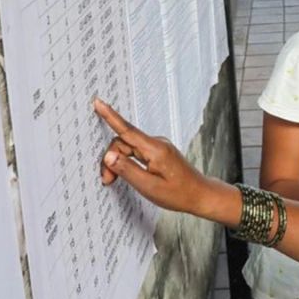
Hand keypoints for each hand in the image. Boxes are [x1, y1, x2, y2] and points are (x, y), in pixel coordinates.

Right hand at [95, 98, 210, 214]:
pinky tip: (129, 173)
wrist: (199, 194)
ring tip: (115, 180)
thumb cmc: (178, 193)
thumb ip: (127, 170)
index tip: (98, 103)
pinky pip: (136, 151)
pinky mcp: (158, 151)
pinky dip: (128, 162)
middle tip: (108, 179)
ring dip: (119, 162)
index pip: (127, 130)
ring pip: (129, 148)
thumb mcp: (149, 187)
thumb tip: (109, 157)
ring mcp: (158, 146)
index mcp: (156, 149)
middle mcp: (157, 143)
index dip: (110, 116)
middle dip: (112, 160)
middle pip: (124, 143)